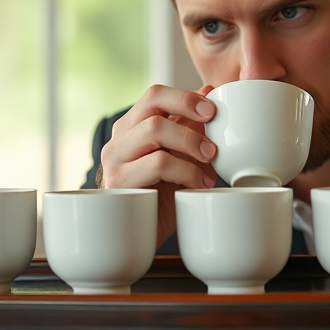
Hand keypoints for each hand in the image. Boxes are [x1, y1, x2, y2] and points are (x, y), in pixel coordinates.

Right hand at [98, 84, 217, 247]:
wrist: (135, 239)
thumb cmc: (161, 197)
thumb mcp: (180, 158)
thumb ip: (189, 126)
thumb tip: (208, 90)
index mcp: (132, 128)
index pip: (155, 94)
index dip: (186, 96)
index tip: (213, 109)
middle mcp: (119, 140)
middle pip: (153, 106)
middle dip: (191, 117)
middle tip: (214, 140)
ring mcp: (115, 160)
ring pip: (156, 130)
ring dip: (192, 144)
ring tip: (211, 165)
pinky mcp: (119, 183)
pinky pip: (158, 162)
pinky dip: (187, 171)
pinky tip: (199, 185)